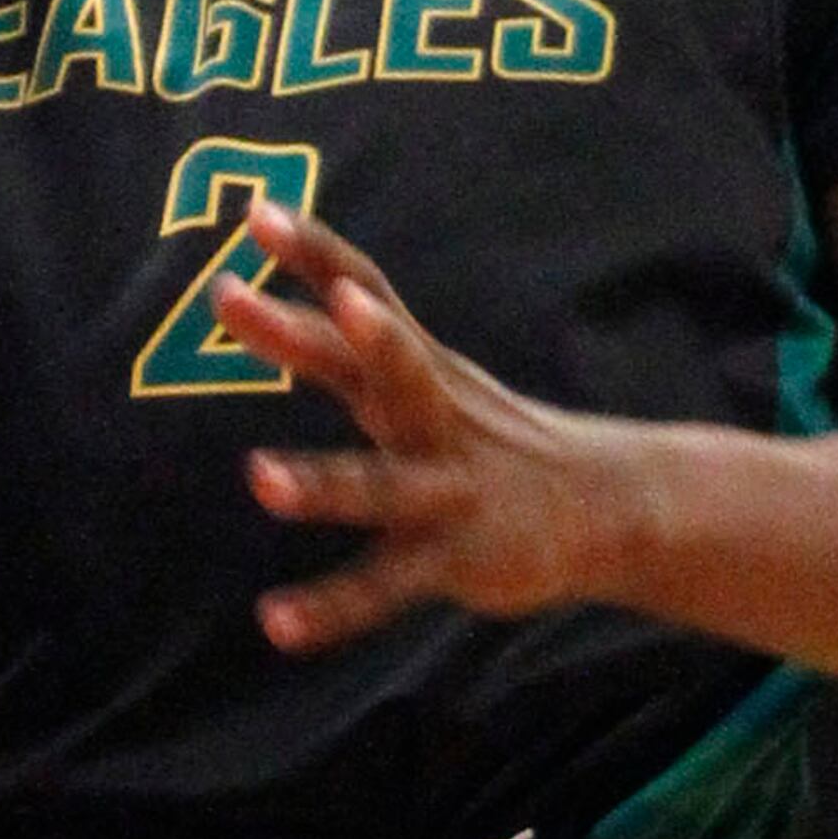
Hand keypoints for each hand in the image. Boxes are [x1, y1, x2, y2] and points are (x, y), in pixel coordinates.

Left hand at [219, 210, 635, 647]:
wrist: (606, 507)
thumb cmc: (485, 435)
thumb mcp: (431, 376)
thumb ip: (362, 345)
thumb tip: (300, 289)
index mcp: (419, 369)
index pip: (366, 292)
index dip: (315, 253)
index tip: (256, 214)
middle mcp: (432, 417)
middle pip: (374, 366)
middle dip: (306, 333)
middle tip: (231, 299)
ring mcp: (446, 489)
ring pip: (381, 483)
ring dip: (321, 481)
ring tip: (258, 477)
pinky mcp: (454, 560)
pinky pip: (385, 587)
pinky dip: (332, 608)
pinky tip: (276, 624)